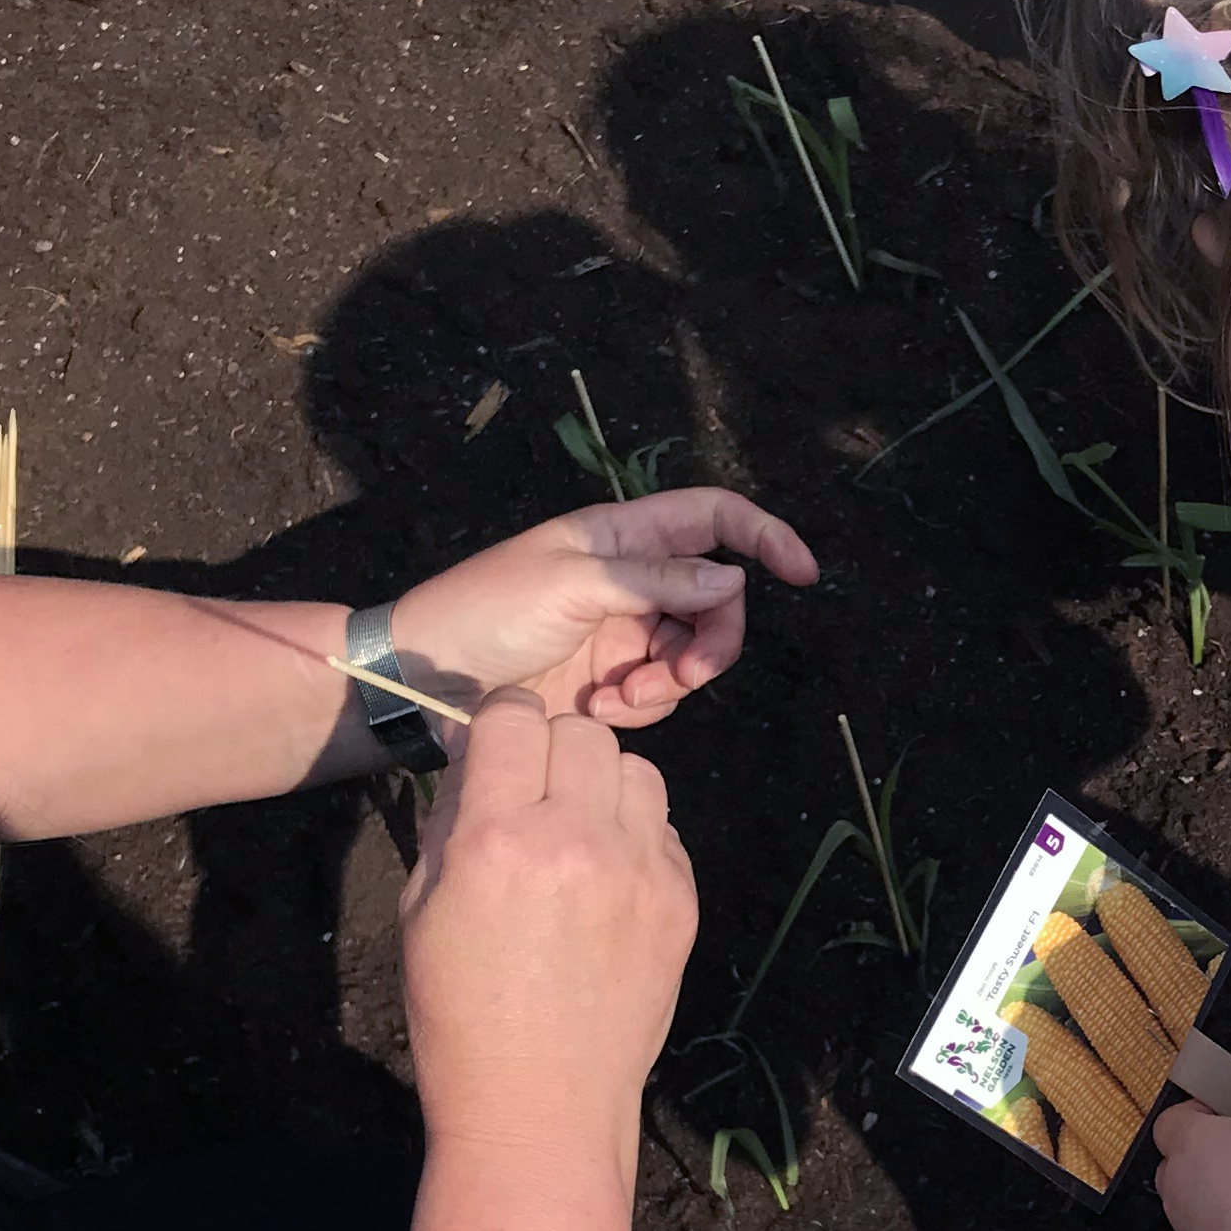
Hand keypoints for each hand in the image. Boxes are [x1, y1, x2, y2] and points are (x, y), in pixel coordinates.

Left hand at [389, 490, 818, 726]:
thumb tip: (732, 581)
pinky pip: (664, 693)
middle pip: (719, 600)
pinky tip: (601, 711)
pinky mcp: (615, 681)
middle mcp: (634, 580)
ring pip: (695, 653)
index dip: (763, 537)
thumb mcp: (570, 585)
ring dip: (672, 681)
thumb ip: (656, 581)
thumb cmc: (486, 612)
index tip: (802, 574)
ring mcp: (626, 632)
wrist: (427, 681)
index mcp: (623, 536)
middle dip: (714, 641)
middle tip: (685, 675)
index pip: (714, 519)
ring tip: (620, 699)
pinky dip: (646, 706)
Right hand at [400, 689, 697, 1161]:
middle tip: (534, 796)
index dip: (499, 725)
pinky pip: (663, 828)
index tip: (495, 750)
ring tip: (576, 834)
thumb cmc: (460, 1014)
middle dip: (552, 751)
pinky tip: (606, 883)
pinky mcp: (680, 900)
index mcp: (498, 839)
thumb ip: (455, 819)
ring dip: (603, 786)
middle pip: (582, 733)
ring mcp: (640, 871)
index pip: (513, 715)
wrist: (541, 1104)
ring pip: (636, 770)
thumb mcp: (423, 907)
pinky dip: (636, 837)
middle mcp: (577, 841)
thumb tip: (479, 755)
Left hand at [1152, 1096, 1230, 1230]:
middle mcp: (1175, 1179)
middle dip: (1203, 1154)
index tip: (1229, 1116)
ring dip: (1211, 1193)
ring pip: (1188, 1197)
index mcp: (1190, 1139)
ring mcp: (1181, 1222)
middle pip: (1175, 1158)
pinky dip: (1222, 1226)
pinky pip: (1203, 1230)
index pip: (1170, 1118)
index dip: (1196, 1114)